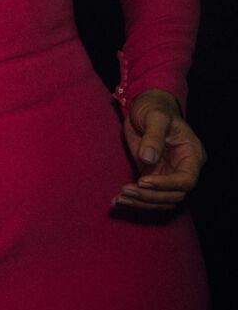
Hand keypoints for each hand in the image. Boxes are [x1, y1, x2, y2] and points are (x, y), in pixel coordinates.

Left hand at [115, 90, 204, 210]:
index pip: (186, 180)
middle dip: (150, 196)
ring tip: (119, 199)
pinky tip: (117, 201)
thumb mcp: (155, 117)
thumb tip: (148, 158)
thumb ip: (154, 137)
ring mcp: (168, 174)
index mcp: (191, 155)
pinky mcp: (152, 176)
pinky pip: (148, 195)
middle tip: (126, 191)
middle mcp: (183, 169)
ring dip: (141, 202)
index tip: (142, 181)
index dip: (166, 185)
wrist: (145, 107)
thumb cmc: (155, 108)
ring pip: (161, 200)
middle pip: (174, 195)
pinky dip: (134, 200)